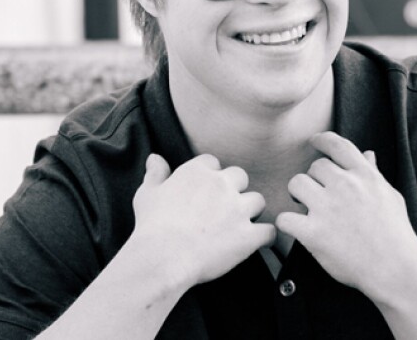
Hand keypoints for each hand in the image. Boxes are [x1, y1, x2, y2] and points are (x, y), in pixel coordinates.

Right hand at [131, 153, 275, 287]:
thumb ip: (155, 174)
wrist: (163, 257)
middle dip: (235, 190)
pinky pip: (269, 231)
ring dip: (251, 211)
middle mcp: (221, 184)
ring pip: (257, 200)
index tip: (205, 191)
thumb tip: (155, 159)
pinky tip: (259, 243)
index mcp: (197, 172)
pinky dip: (265, 238)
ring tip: (240, 225)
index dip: (210, 177)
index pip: (213, 163)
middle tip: (223, 208)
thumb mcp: (147, 195)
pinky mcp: (248, 235)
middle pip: (240, 177)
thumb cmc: (152, 227)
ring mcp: (237, 209)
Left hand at [276, 132, 416, 303]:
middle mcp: (345, 186)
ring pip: (296, 183)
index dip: (322, 140)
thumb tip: (368, 153)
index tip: (314, 141)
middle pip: (314, 166)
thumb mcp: (390, 197)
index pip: (337, 145)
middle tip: (318, 195)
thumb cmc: (396, 234)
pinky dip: (287, 223)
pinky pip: (285, 218)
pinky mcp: (314, 233)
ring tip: (307, 208)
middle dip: (314, 179)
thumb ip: (374, 173)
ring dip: (298, 195)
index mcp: (365, 176)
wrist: (396, 270)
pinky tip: (296, 229)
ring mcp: (328, 208)